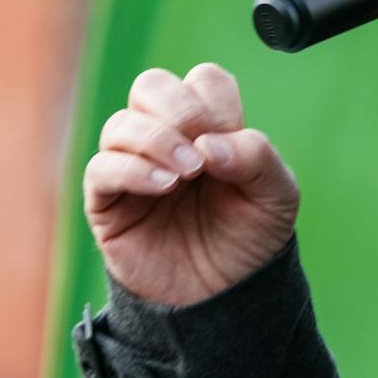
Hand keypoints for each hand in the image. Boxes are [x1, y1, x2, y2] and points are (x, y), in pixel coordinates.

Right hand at [83, 63, 298, 306]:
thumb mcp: (277, 196)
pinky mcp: (108, 204)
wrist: (228, 296)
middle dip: (178, 106)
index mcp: (209, 128)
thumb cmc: (250, 238)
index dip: (216, 102)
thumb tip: (209, 143)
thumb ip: (256, 157)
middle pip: (151, 85)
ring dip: (156, 140)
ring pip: (121, 124)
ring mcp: (134, 169)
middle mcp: (167, 140)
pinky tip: (164, 187)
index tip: (232, 136)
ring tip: (187, 173)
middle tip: (201, 145)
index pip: (202, 81)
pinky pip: (101, 169)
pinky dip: (130, 169)